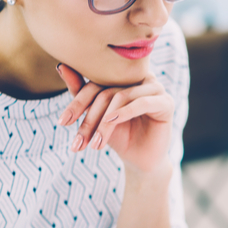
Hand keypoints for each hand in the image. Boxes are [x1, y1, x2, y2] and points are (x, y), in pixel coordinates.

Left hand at [56, 64, 174, 175]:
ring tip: (95, 143)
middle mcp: (140, 77)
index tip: (62, 122)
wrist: (139, 160)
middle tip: (78, 142)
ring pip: (121, 97)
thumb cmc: (118, 135)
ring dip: (104, 123)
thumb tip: (61, 66)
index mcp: (123, 76)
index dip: (77, 102)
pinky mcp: (166, 102)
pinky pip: (142, 103)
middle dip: (89, 118)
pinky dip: (125, 113)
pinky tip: (112, 123)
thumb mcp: (96, 116)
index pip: (95, 83)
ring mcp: (155, 88)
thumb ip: (81, 92)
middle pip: (106, 91)